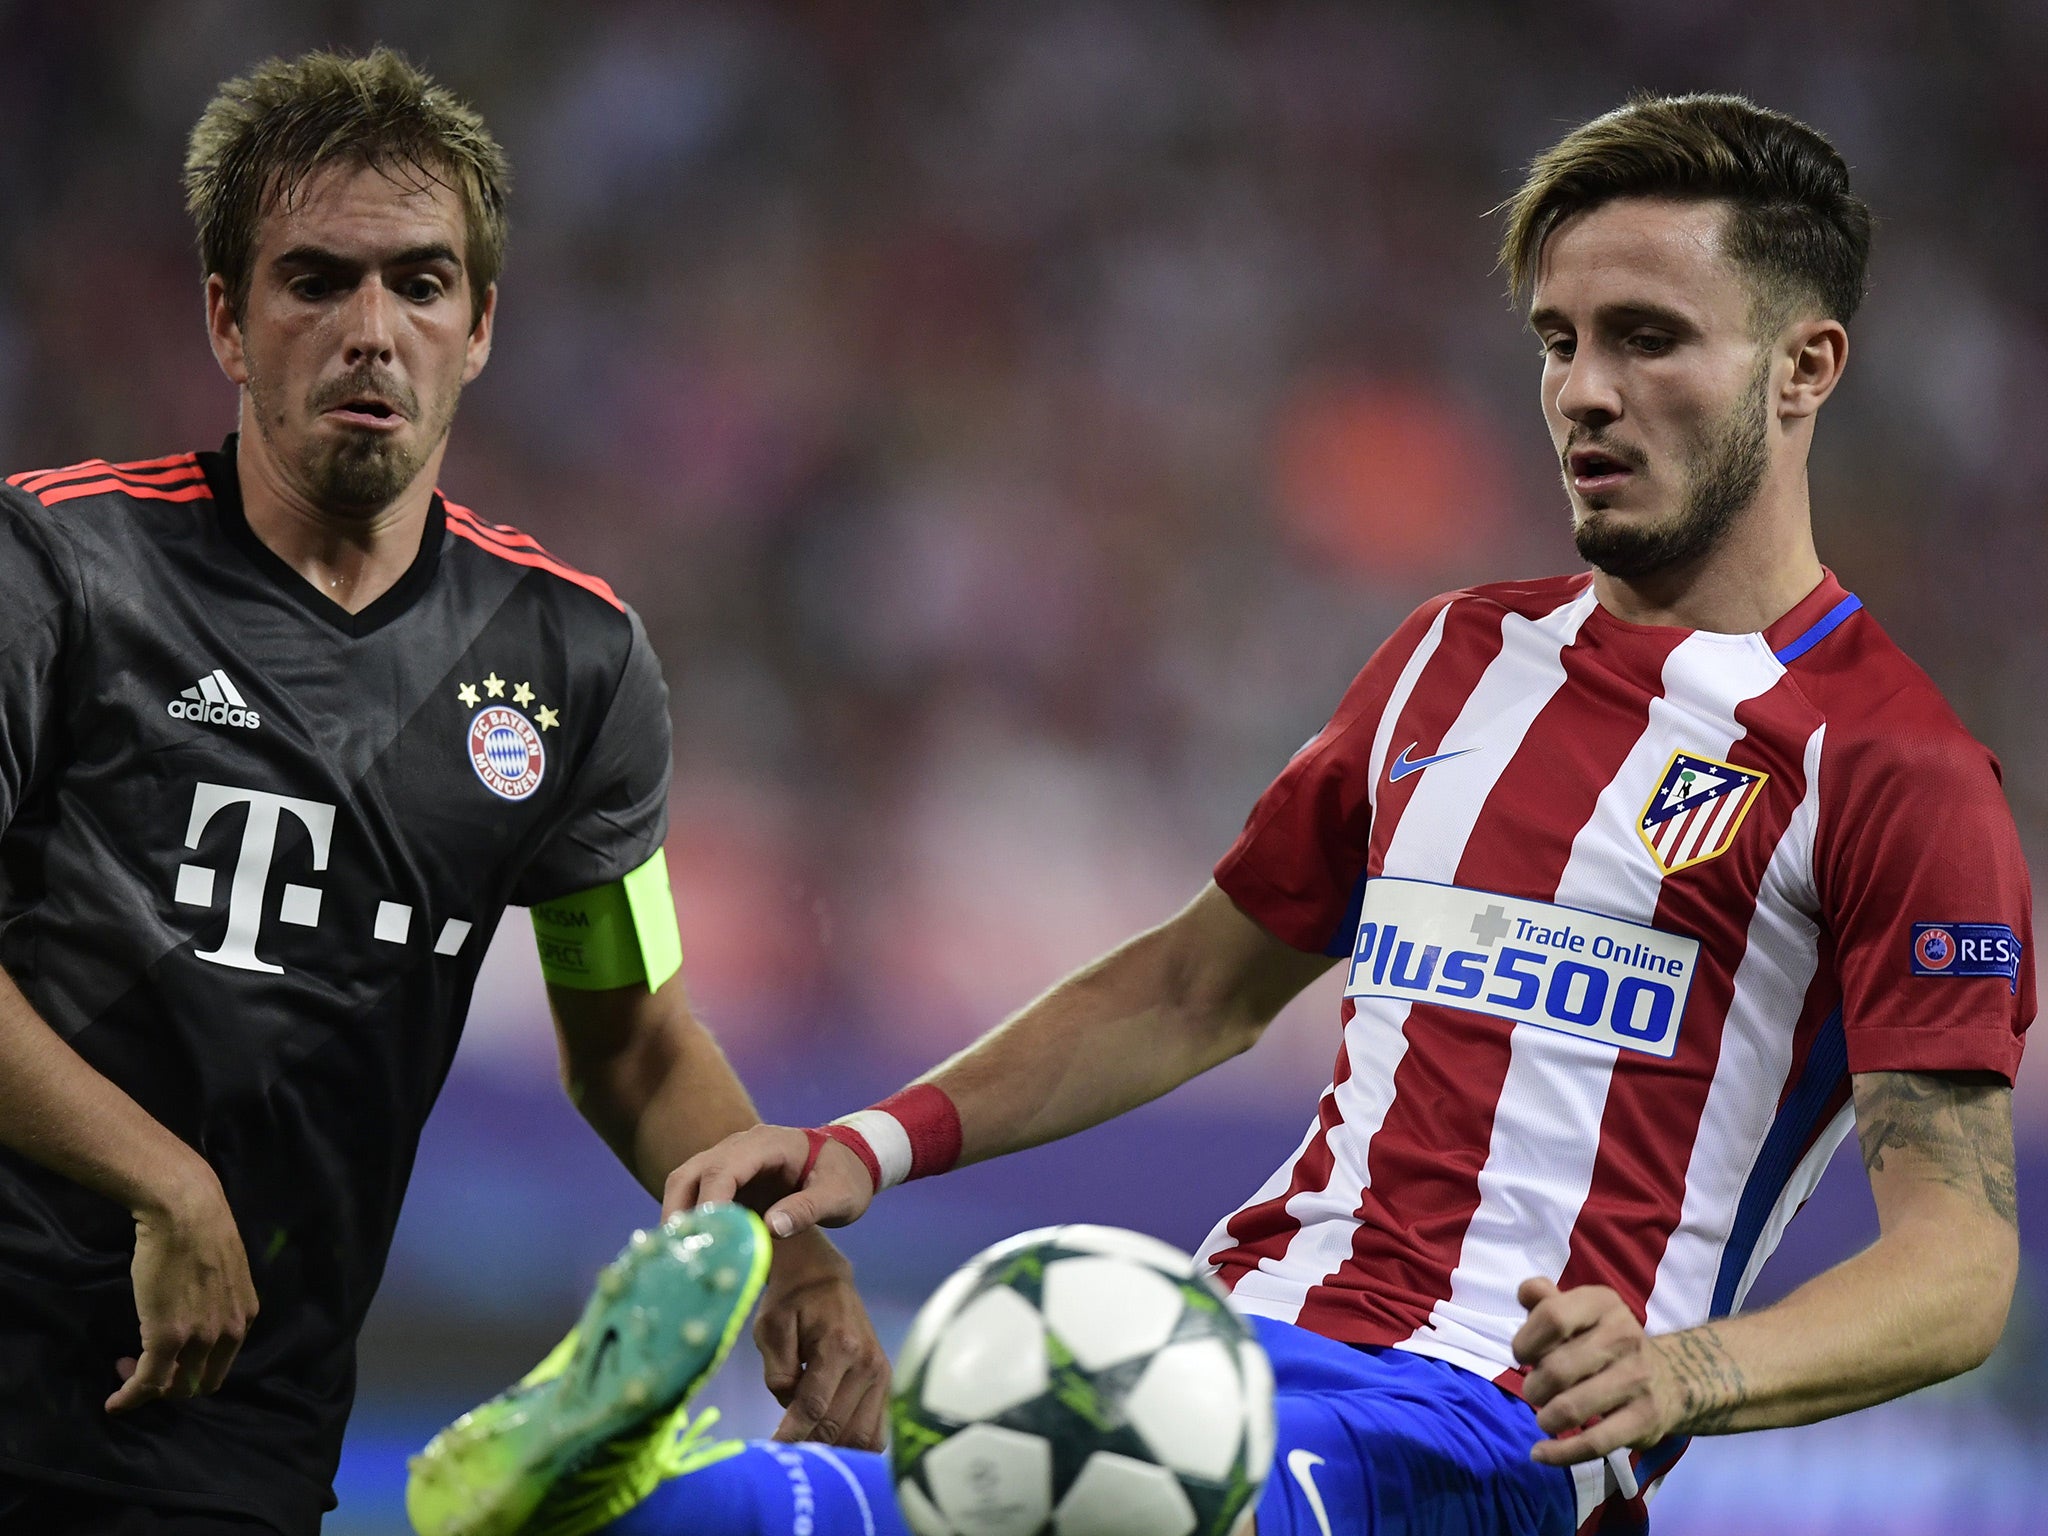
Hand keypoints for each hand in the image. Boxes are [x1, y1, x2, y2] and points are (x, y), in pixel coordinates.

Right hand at [107, 1165, 258, 1413]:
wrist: (186, 1210)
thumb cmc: (201, 1230)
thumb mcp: (222, 1273)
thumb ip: (217, 1299)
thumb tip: (197, 1308)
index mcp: (245, 1316)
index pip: (221, 1364)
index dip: (192, 1370)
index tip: (168, 1359)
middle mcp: (229, 1333)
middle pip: (200, 1382)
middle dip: (172, 1383)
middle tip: (145, 1366)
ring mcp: (201, 1337)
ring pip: (175, 1387)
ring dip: (149, 1388)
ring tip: (127, 1371)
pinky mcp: (168, 1337)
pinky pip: (148, 1381)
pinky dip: (131, 1397)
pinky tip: (115, 1402)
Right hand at [662, 1125, 874, 1237]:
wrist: (852, 1164)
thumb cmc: (847, 1177)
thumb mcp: (839, 1196)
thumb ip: (807, 1209)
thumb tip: (771, 1228)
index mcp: (768, 1144)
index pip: (724, 1169)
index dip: (710, 1203)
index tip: (704, 1239)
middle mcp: (740, 1146)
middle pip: (691, 1172)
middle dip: (678, 1210)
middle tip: (674, 1252)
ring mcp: (731, 1160)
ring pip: (687, 1182)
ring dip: (678, 1216)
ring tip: (678, 1256)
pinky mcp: (729, 1179)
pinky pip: (698, 1194)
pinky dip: (689, 1219)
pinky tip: (692, 1250)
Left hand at [753, 1228, 890, 1447]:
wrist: (824, 1277)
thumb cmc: (791, 1302)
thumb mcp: (770, 1328)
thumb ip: (778, 1372)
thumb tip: (791, 1409)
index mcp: (839, 1345)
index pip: (814, 1406)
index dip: (791, 1435)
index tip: (773, 1453)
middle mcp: (868, 1363)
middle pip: (837, 1426)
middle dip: (808, 1446)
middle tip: (785, 1458)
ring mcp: (882, 1374)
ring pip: (861, 1437)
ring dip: (834, 1451)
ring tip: (808, 1451)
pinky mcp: (887, 1383)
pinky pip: (877, 1432)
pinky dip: (856, 1446)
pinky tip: (834, 1447)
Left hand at [1513, 1277, 1684, 1465]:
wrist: (1669, 1380)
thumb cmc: (1604, 1343)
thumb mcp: (1580, 1312)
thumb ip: (1546, 1300)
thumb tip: (1526, 1292)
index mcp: (1603, 1303)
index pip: (1552, 1317)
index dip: (1525, 1341)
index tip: (1522, 1356)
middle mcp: (1625, 1336)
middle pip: (1556, 1368)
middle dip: (1533, 1387)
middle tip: (1535, 1392)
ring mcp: (1637, 1379)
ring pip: (1571, 1408)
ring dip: (1545, 1418)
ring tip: (1545, 1417)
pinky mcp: (1644, 1419)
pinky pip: (1594, 1443)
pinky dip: (1560, 1453)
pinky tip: (1540, 1453)